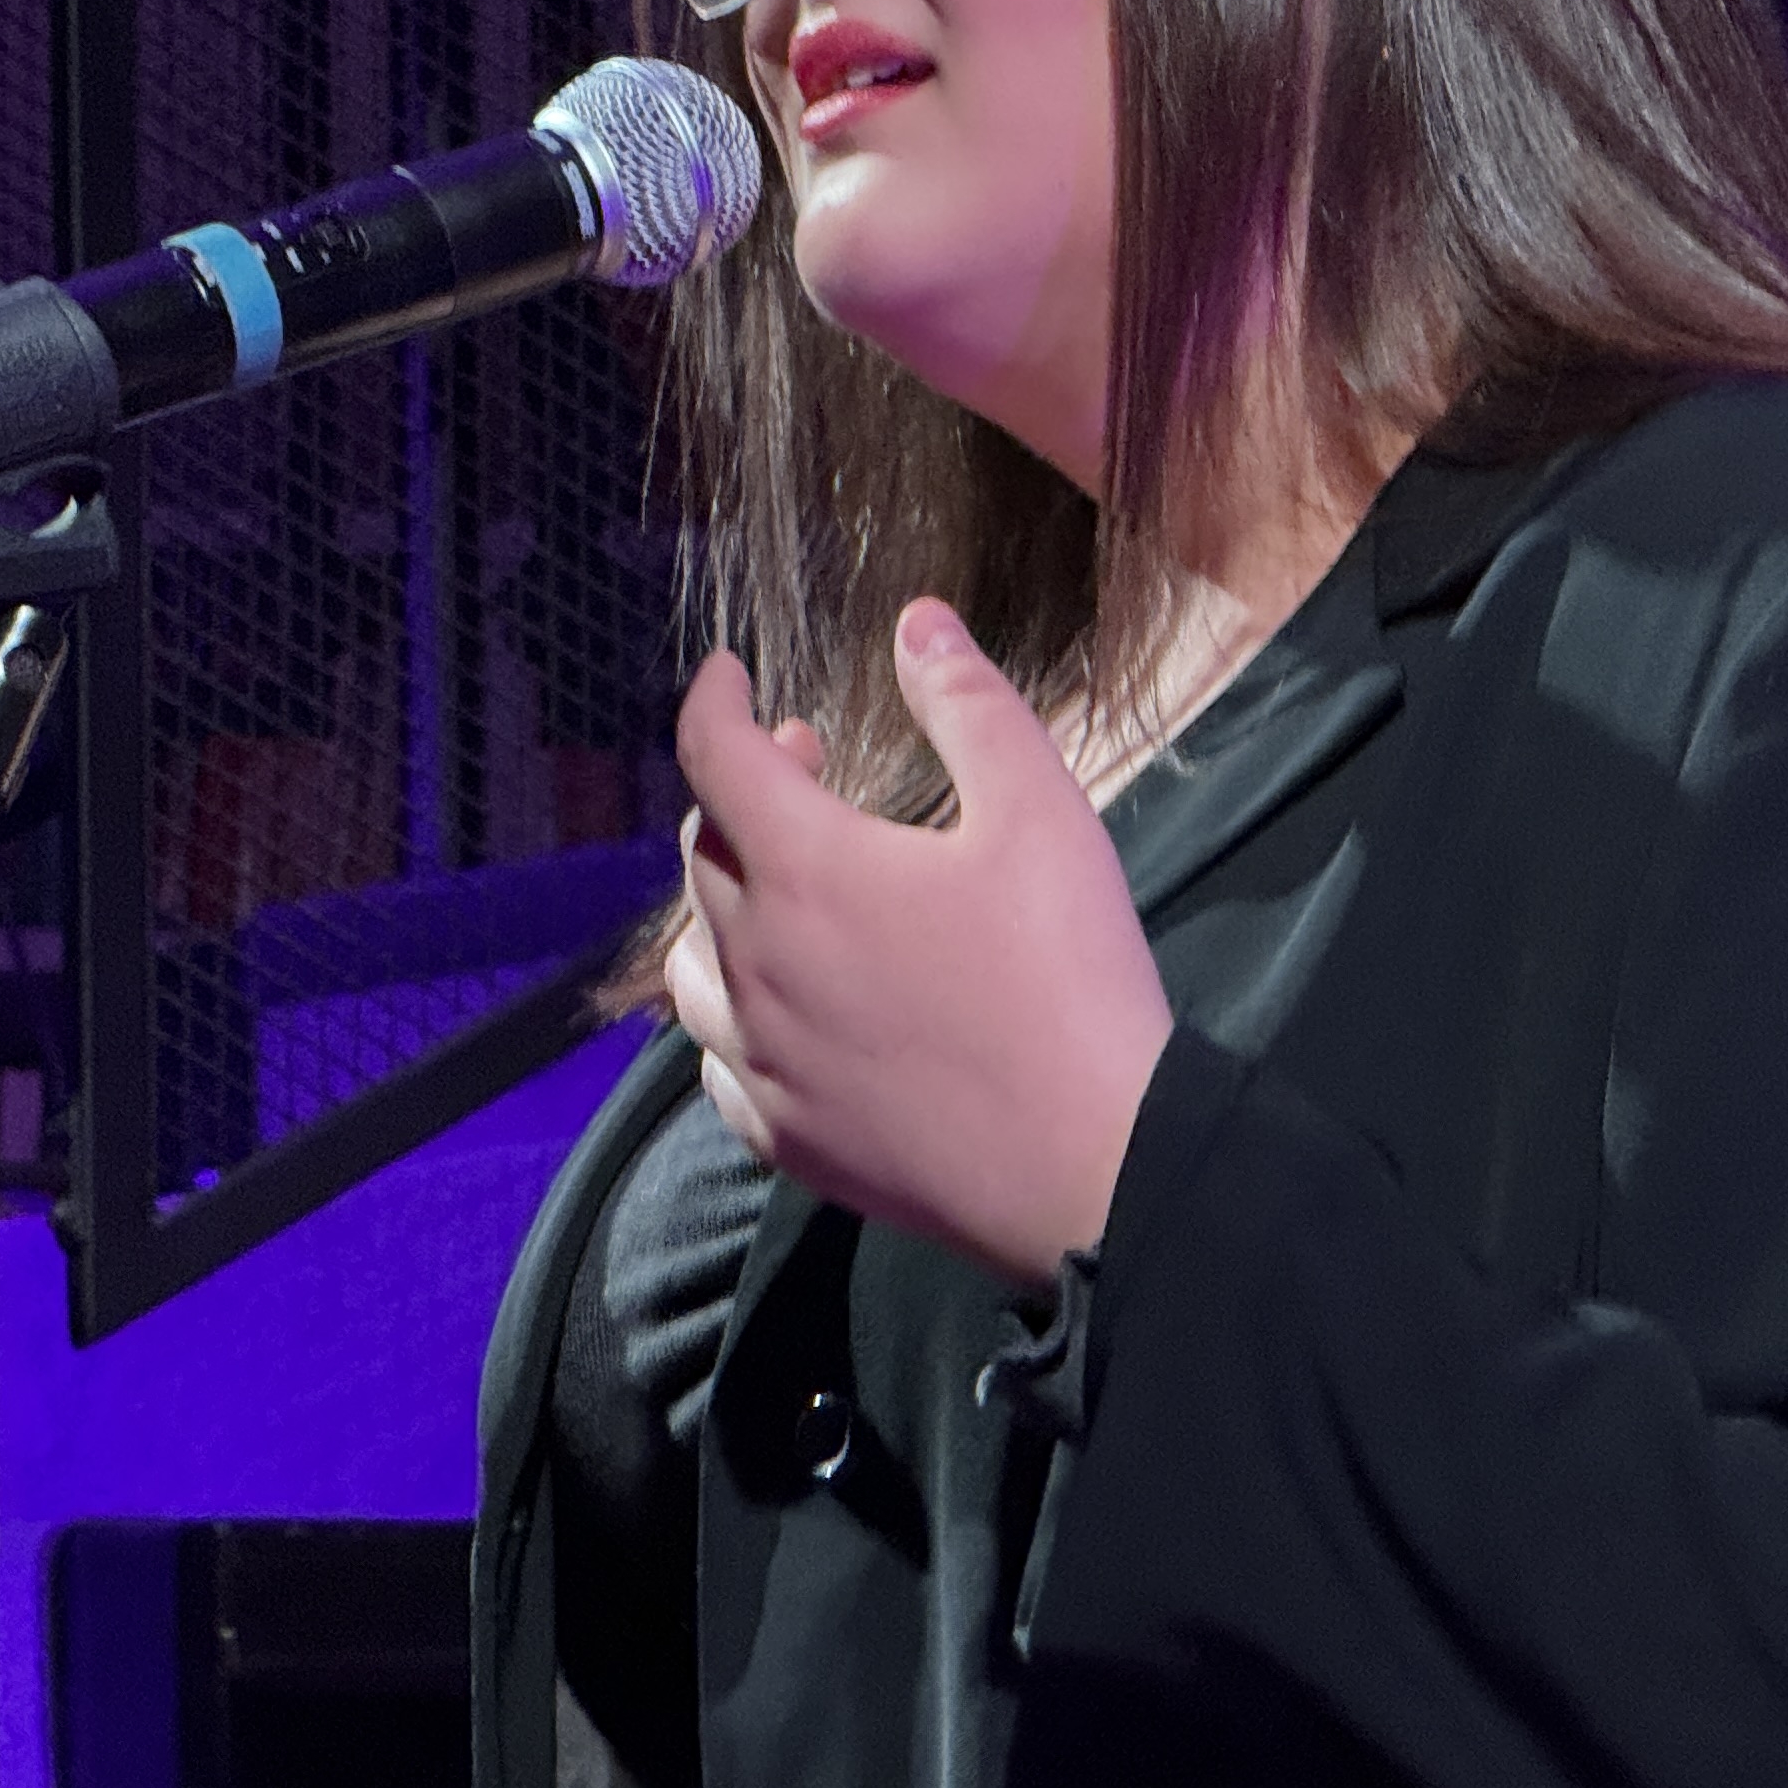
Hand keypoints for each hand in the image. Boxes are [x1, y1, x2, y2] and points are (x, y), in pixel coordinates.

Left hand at [667, 598, 1174, 1287]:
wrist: (1091, 1164)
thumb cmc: (1068, 978)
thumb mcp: (1040, 813)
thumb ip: (969, 705)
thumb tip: (916, 623)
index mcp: (807, 869)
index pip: (712, 756)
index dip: (711, 698)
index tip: (726, 672)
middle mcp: (757, 963)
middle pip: (703, 852)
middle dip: (744, 791)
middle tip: (811, 767)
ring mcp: (761, 1061)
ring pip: (696, 960)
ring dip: (729, 901)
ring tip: (790, 885)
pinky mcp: (784, 1138)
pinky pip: (721, 1060)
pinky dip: (740, 1010)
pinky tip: (792, 1005)